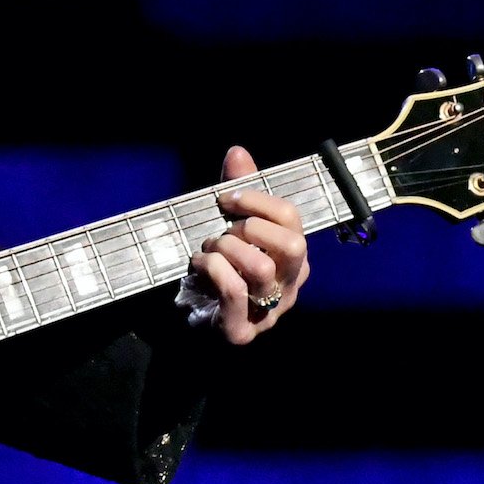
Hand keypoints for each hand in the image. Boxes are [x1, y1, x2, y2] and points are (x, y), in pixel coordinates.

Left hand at [190, 145, 309, 344]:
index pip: (292, 219)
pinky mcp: (243, 330)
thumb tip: (238, 152)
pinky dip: (213, 269)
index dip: (256, 201)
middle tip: (223, 230)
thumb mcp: (228, 224)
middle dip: (249, 228)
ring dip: (227, 249)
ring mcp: (270, 311)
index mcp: (292, 257)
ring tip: (209, 249)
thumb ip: (236, 190)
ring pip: (261, 268)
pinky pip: (235, 291)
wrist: (191, 313)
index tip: (225, 198)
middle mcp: (289, 284)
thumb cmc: (218, 265)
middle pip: (292, 244)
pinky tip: (200, 264)